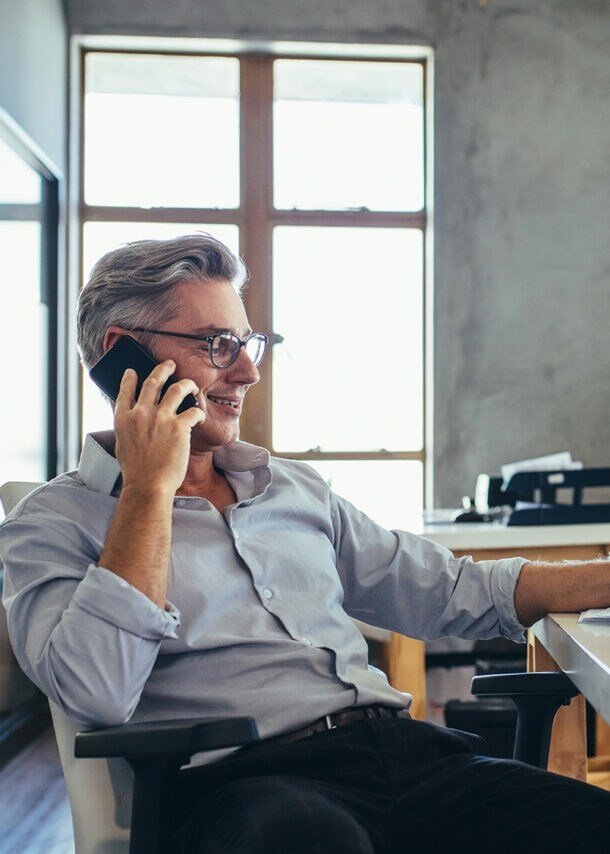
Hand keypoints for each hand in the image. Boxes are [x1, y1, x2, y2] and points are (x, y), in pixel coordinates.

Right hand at [113, 360, 205, 496]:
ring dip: (186, 384)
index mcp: (123, 418)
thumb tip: (134, 420)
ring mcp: (161, 418)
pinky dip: (199, 413)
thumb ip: (128, 428)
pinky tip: (201, 417)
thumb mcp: (123, 445)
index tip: (133, 371)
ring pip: (177, 388)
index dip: (130, 378)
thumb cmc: (136, 472)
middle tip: (170, 364)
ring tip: (191, 385)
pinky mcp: (179, 426)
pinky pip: (193, 411)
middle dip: (163, 369)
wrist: (148, 486)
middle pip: (153, 381)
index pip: (125, 390)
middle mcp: (141, 413)